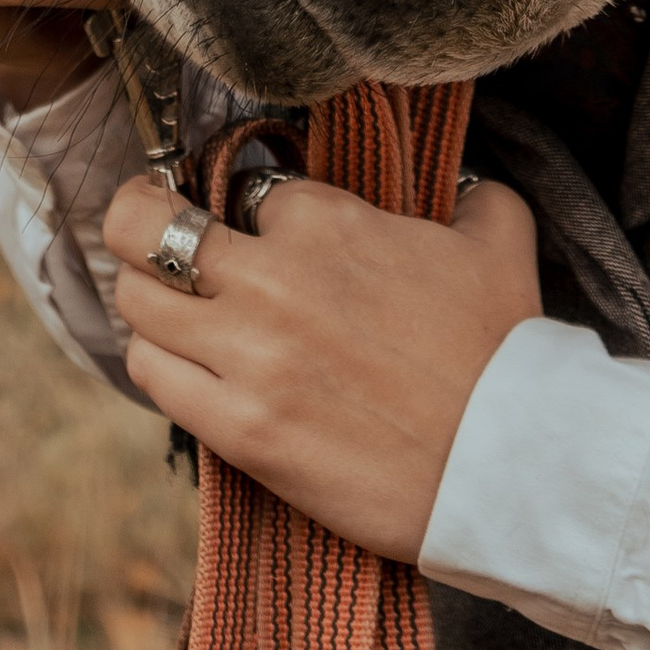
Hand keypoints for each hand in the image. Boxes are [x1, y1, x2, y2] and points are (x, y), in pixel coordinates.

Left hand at [103, 169, 543, 561]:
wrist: (514, 468)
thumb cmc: (505, 352)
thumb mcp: (498, 238)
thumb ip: (469, 192)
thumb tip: (459, 181)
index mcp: (326, 221)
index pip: (239, 189)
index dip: (245, 208)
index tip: (252, 226)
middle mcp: (273, 279)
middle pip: (144, 226)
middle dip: (141, 221)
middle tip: (151, 232)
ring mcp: (250, 356)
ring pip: (136, 300)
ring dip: (150, 301)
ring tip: (175, 311)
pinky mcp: (241, 430)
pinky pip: (152, 375)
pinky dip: (158, 363)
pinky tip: (186, 366)